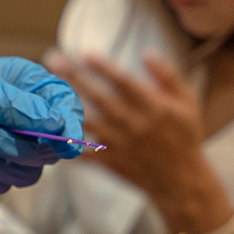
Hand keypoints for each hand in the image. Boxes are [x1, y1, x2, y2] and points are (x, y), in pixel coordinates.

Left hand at [0, 36, 85, 195]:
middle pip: (49, 152)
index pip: (68, 113)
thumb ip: (24, 112)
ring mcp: (3, 143)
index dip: (69, 132)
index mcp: (29, 87)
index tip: (63, 146)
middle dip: (17, 149)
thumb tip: (64, 130)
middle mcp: (22, 116)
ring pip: (25, 174)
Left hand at [46, 51, 228, 230]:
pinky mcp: (111, 162)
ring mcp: (121, 145)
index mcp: (154, 107)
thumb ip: (168, 76)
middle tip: (53, 59)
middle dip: (75, 78)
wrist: (181, 180)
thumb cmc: (185, 136)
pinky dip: (67, 144)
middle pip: (99, 98)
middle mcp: (135, 125)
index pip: (124, 82)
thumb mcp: (187, 102)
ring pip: (88, 123)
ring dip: (65, 105)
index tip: (83, 52)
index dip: (103, 67)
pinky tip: (48, 131)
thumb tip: (147, 52)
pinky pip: (84, 153)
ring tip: (46, 90)